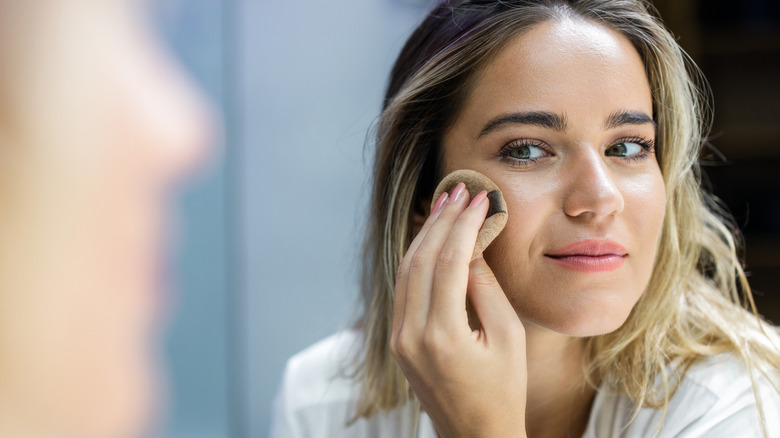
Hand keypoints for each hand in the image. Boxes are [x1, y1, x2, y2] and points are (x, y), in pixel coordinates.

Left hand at [390, 183, 527, 437]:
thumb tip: (472, 244)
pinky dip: (416, 258)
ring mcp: (399, 338)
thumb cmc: (502, 390)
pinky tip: (430, 237)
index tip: (479, 198)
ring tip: (445, 204)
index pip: (448, 262)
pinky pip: (403, 288)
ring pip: (406, 270)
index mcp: (442, 336)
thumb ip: (485, 288)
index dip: (464, 225)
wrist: (473, 435)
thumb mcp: (507, 337)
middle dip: (441, 220)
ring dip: (425, 234)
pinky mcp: (398, 340)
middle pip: (420, 259)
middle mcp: (411, 335)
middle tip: (459, 190)